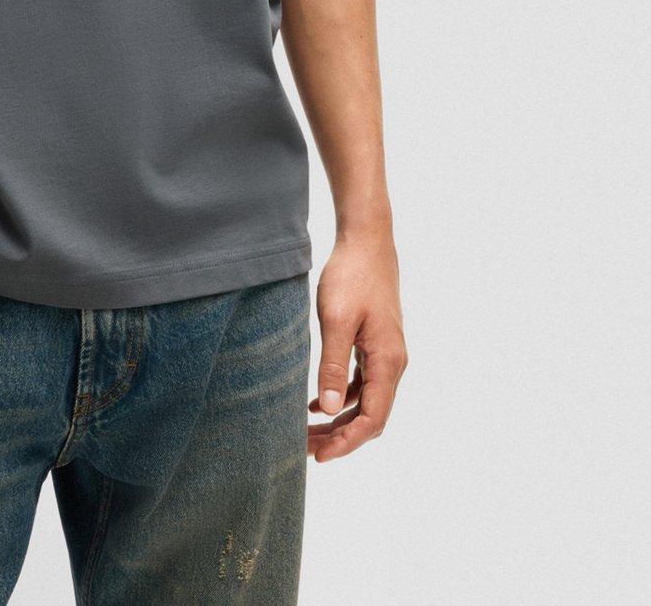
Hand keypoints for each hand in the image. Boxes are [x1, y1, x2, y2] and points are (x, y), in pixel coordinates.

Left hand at [308, 222, 407, 461]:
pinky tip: (315, 404)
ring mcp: (386, 354)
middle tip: (304, 450)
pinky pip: (361, 383)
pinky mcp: (375, 344)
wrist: (366, 241)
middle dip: (339, 437)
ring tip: (306, 433)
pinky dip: (340, 397)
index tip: (319, 456)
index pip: (372, 419)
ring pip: (365, 401)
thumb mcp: (336, 320)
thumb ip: (332, 366)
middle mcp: (393, 363)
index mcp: (388, 362)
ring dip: (338, 420)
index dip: (347, 443)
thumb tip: (328, 409)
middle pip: (370, 416)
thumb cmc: (351, 276)